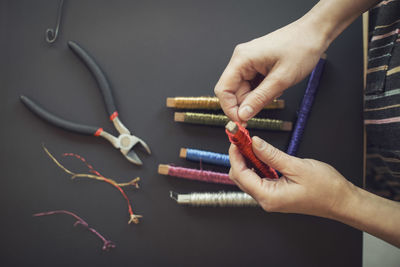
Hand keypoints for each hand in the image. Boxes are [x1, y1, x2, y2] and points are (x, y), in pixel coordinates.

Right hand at [214, 17, 327, 121]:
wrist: (314, 33)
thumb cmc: (301, 48)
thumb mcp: (281, 79)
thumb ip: (259, 99)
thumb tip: (243, 115)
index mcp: (242, 59)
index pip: (223, 90)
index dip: (230, 108)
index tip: (241, 121)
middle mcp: (241, 60)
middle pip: (233, 92)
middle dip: (248, 103)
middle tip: (265, 106)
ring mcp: (248, 62)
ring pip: (244, 90)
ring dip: (258, 97)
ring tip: (276, 89)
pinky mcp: (256, 65)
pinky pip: (252, 85)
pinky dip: (262, 91)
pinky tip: (276, 86)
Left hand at [228, 136, 354, 217]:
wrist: (342, 200)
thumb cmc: (326, 188)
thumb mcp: (297, 166)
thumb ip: (272, 155)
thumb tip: (254, 143)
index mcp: (269, 197)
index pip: (241, 174)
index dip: (235, 155)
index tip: (235, 139)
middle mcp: (266, 200)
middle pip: (241, 177)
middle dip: (239, 156)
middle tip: (243, 138)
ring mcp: (270, 198)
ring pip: (249, 177)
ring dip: (248, 160)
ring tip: (251, 143)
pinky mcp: (276, 193)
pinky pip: (259, 178)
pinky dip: (257, 165)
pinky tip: (261, 154)